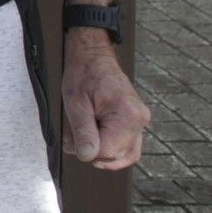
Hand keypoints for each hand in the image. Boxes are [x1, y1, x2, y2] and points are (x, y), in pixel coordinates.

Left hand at [61, 32, 150, 169]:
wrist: (93, 56)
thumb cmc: (83, 74)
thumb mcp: (75, 103)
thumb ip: (83, 131)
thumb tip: (87, 157)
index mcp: (127, 114)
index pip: (108, 151)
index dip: (87, 151)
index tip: (70, 141)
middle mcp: (139, 120)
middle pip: (117, 155)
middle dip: (93, 152)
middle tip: (72, 138)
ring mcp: (140, 121)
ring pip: (126, 155)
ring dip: (102, 154)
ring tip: (82, 139)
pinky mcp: (136, 122)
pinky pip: (128, 146)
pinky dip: (111, 149)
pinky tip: (94, 140)